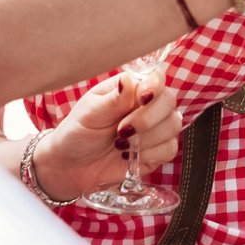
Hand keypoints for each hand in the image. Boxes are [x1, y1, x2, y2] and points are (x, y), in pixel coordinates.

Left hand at [32, 75, 184, 201]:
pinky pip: (170, 149)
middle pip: (169, 101)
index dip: (155, 87)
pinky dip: (150, 154)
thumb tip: (129, 79)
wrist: (71, 166)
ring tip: (120, 144)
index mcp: (131, 89)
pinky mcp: (158, 152)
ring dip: (147, 139)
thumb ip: (113, 99)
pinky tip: (129, 156)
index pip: (157, 78)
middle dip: (147, 119)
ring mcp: (156, 129)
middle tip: (121, 131)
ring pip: (173, 125)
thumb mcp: (90, 113)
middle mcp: (148, 106)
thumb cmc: (78, 132)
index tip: (142, 99)